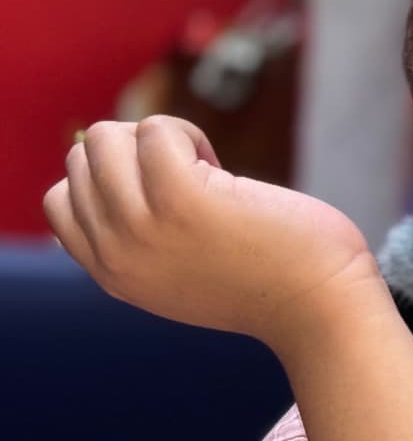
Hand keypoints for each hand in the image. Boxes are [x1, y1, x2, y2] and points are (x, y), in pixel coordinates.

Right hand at [43, 117, 381, 355]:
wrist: (322, 309)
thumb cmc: (269, 281)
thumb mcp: (183, 272)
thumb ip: (144, 238)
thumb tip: (117, 156)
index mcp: (112, 273)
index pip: (61, 202)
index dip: (108, 179)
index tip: (161, 195)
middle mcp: (116, 254)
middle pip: (82, 161)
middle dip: (136, 152)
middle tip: (193, 179)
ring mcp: (142, 226)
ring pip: (106, 139)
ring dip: (159, 137)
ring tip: (207, 169)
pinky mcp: (181, 198)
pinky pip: (157, 130)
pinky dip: (188, 132)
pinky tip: (223, 167)